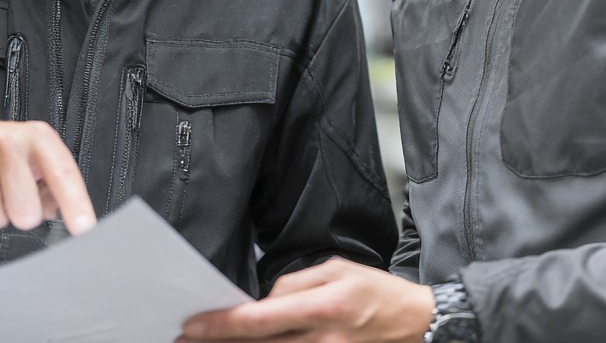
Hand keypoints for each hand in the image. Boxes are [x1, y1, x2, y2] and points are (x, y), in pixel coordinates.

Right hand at [0, 119, 95, 234]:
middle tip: (16, 198)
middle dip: (22, 215)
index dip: (74, 202)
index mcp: (37, 137)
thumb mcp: (35, 159)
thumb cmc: (4, 152)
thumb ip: (53, 187)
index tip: (83, 227)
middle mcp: (7, 141)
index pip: (62, 172)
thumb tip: (57, 211)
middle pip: (24, 209)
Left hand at [180, 259, 433, 342]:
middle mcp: (322, 341)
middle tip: (188, 338)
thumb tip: (263, 299)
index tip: (193, 326)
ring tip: (213, 341)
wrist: (417, 323)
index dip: (222, 326)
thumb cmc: (377, 292)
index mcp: (322, 308)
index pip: (259, 320)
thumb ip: (295, 284)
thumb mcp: (336, 269)